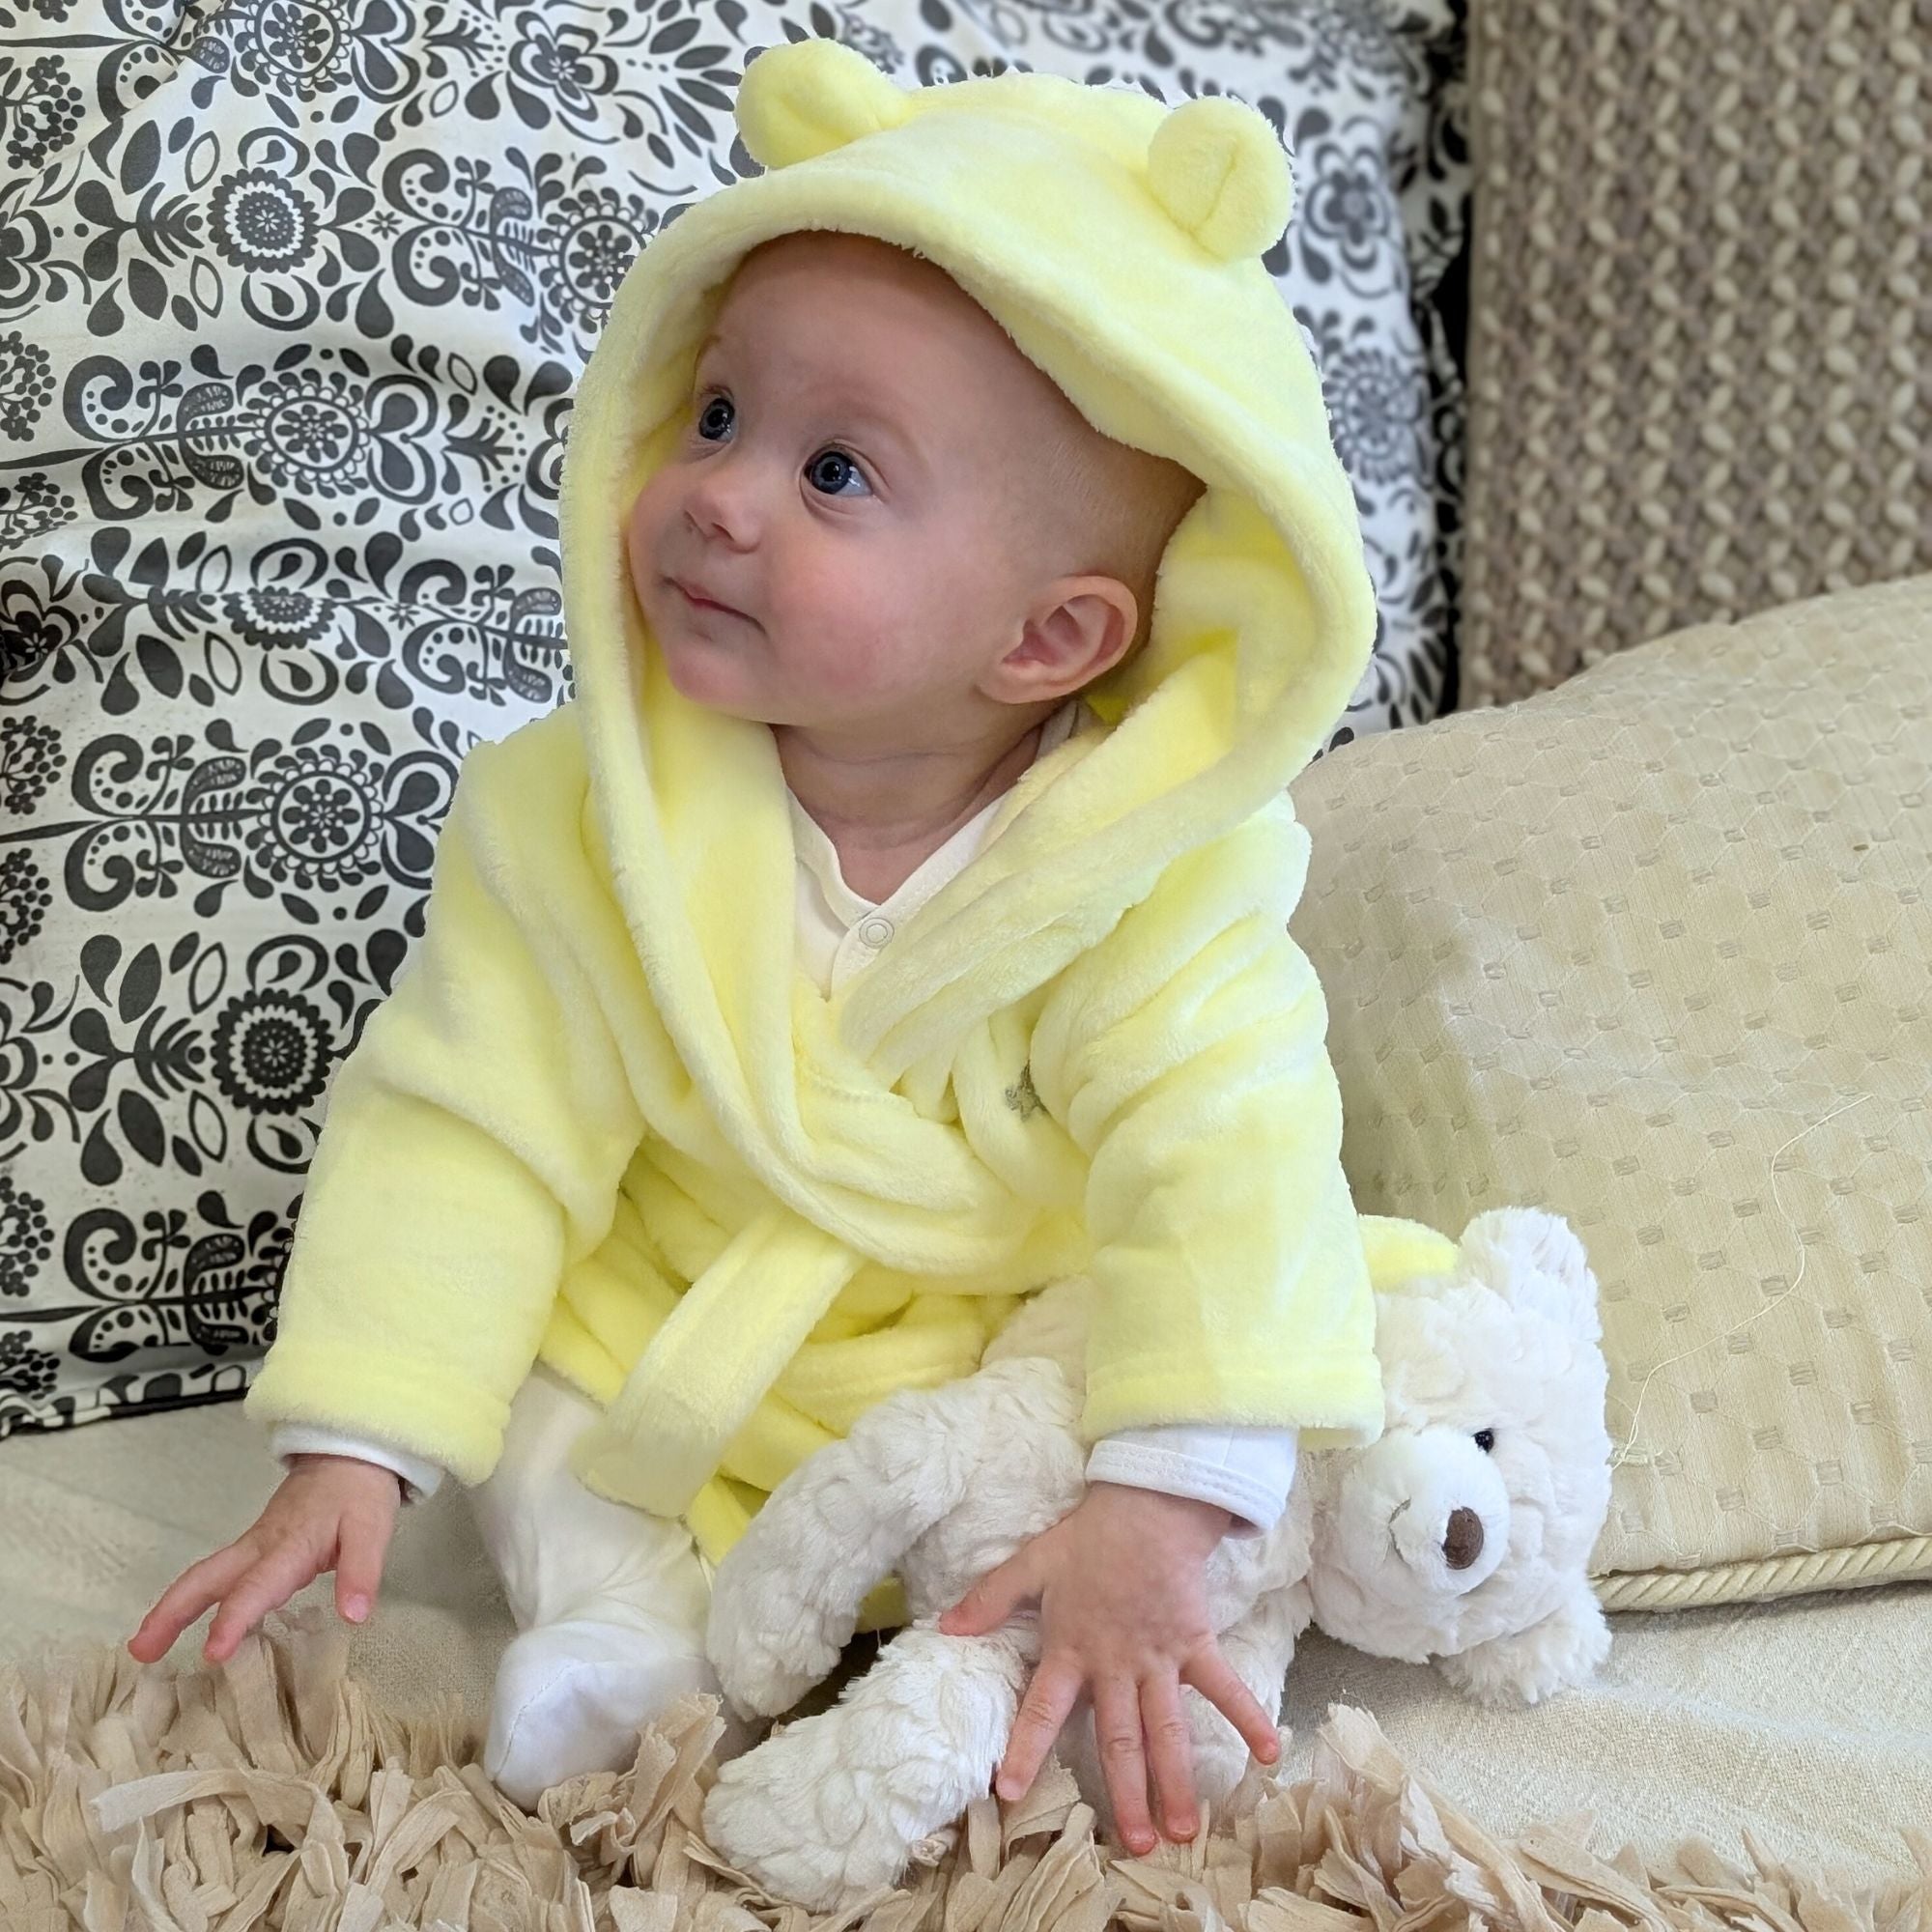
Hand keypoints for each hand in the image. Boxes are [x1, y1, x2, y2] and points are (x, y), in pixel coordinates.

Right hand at [127, 1454, 401, 1665]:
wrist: (351, 1454)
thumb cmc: (359, 1495)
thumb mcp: (372, 1531)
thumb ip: (362, 1572)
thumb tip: (355, 1616)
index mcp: (288, 1546)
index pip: (255, 1587)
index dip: (233, 1619)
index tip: (213, 1653)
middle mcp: (260, 1547)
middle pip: (205, 1579)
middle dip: (171, 1613)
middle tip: (140, 1651)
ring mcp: (253, 1546)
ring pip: (204, 1576)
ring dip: (171, 1609)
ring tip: (143, 1648)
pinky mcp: (255, 1548)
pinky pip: (217, 1575)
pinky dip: (192, 1600)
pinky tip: (183, 1625)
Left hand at [937, 1481, 1278, 1854]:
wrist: (1146, 1506)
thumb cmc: (1088, 1540)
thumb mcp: (1032, 1563)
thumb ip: (990, 1599)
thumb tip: (944, 1627)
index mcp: (1071, 1649)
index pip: (1041, 1708)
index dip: (1024, 1749)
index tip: (1011, 1793)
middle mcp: (1115, 1664)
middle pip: (1119, 1739)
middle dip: (1127, 1794)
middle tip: (1137, 1844)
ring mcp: (1158, 1657)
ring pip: (1167, 1728)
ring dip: (1177, 1778)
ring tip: (1186, 1828)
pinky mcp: (1195, 1642)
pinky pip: (1223, 1685)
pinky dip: (1247, 1715)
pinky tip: (1268, 1754)